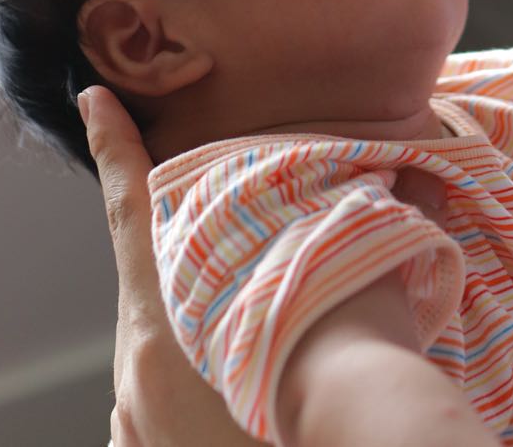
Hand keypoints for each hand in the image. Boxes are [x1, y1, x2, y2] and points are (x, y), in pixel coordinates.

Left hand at [81, 87, 450, 446]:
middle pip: (153, 276)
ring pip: (164, 337)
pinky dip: (196, 375)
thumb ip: (358, 246)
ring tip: (259, 315)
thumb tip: (416, 175)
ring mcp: (136, 423)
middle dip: (186, 242)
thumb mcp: (344, 322)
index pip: (132, 213)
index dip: (113, 149)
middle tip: (236, 227)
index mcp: (165, 327)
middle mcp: (137, 373)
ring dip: (199, 315)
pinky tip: (244, 385)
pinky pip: (163, 396)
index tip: (96, 99)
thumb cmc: (330, 424)